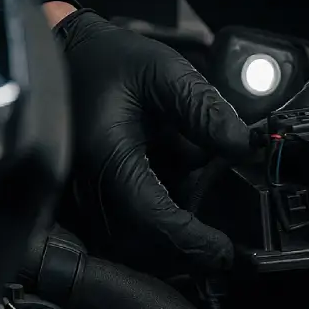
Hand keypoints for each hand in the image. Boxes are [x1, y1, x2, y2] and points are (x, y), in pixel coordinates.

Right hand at [52, 8, 250, 274]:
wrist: (64, 57)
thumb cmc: (107, 61)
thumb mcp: (163, 71)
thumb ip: (203, 108)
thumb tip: (244, 146)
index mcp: (106, 154)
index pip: (152, 217)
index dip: (191, 240)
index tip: (224, 251)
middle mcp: (90, 186)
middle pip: (142, 246)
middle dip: (186, 250)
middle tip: (223, 249)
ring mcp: (88, 197)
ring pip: (136, 244)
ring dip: (173, 238)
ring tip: (199, 210)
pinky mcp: (95, 200)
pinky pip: (129, 230)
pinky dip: (161, 224)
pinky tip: (179, 198)